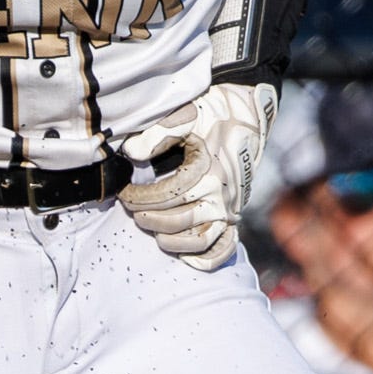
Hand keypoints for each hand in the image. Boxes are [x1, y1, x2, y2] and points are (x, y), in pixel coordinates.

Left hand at [115, 81, 275, 268]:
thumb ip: (156, 134)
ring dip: (172, 241)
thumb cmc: (212, 115)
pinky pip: (224, 248)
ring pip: (199, 240)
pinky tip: (186, 257)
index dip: (139, 197)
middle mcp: (220, 195)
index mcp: (206, 172)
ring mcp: (229, 208)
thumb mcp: (184, 117)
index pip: (165, 195)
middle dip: (149, 218)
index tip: (124, 193)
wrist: (248, 115)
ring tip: (152, 229)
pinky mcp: (234, 216)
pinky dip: (206, 258)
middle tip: (132, 210)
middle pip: (178, 221)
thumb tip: (131, 152)